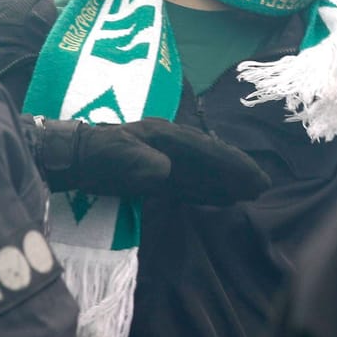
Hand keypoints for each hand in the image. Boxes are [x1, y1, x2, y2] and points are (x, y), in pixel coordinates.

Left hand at [25, 118, 271, 205]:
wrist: (71, 157)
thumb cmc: (93, 154)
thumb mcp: (113, 156)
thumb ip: (138, 163)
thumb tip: (164, 171)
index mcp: (165, 136)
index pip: (206, 150)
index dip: (231, 163)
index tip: (253, 175)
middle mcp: (171, 147)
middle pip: (211, 160)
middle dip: (237, 171)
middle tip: (264, 186)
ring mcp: (165, 161)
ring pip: (203, 173)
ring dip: (227, 182)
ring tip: (252, 193)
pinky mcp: (157, 178)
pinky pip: (190, 185)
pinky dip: (209, 192)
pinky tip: (223, 199)